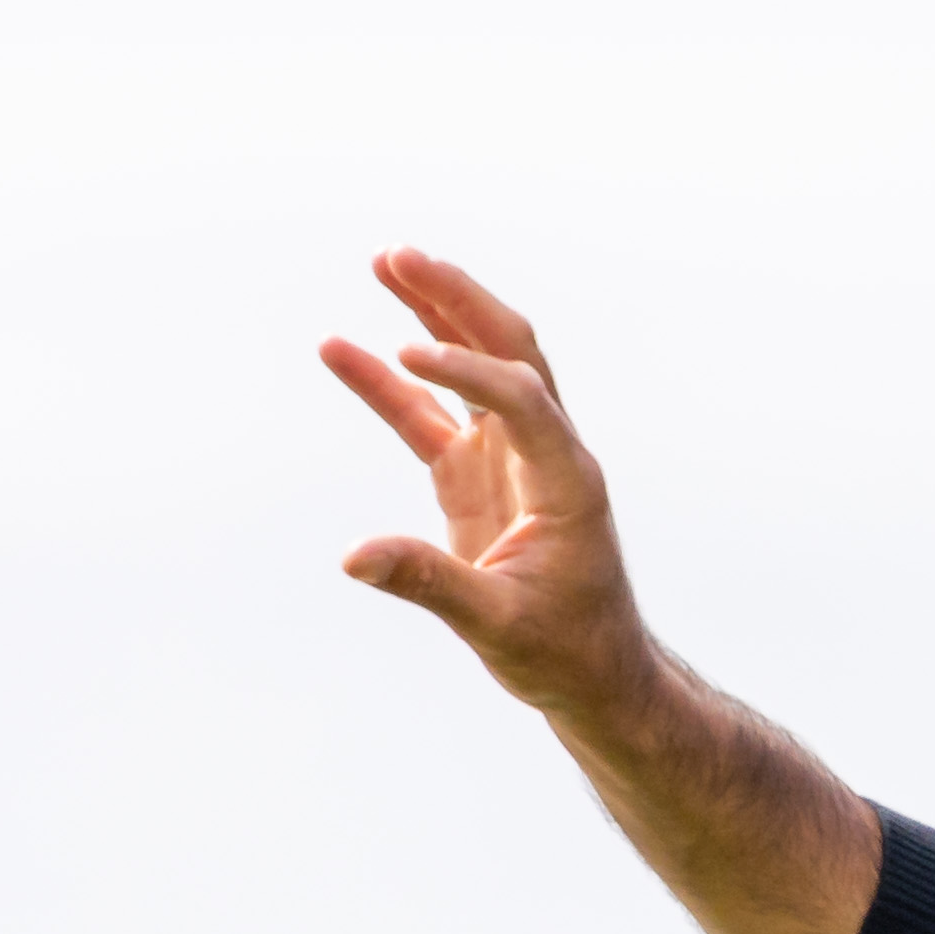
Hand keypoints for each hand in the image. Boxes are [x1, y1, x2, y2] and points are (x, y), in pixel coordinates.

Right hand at [318, 249, 881, 933]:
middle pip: (509, 350)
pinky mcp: (478, 478)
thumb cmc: (565, 655)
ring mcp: (510, 460)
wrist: (595, 678)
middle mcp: (545, 453)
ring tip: (384, 261)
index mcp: (567, 479)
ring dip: (433, 315)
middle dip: (459, 300)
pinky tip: (339, 348)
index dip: (465, 371)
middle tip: (403, 255)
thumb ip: (428, 583)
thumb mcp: (496, 626)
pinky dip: (391, 383)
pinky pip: (429, 418)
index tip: (408, 354)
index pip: (519, 397)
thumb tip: (353, 556)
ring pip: (474, 367)